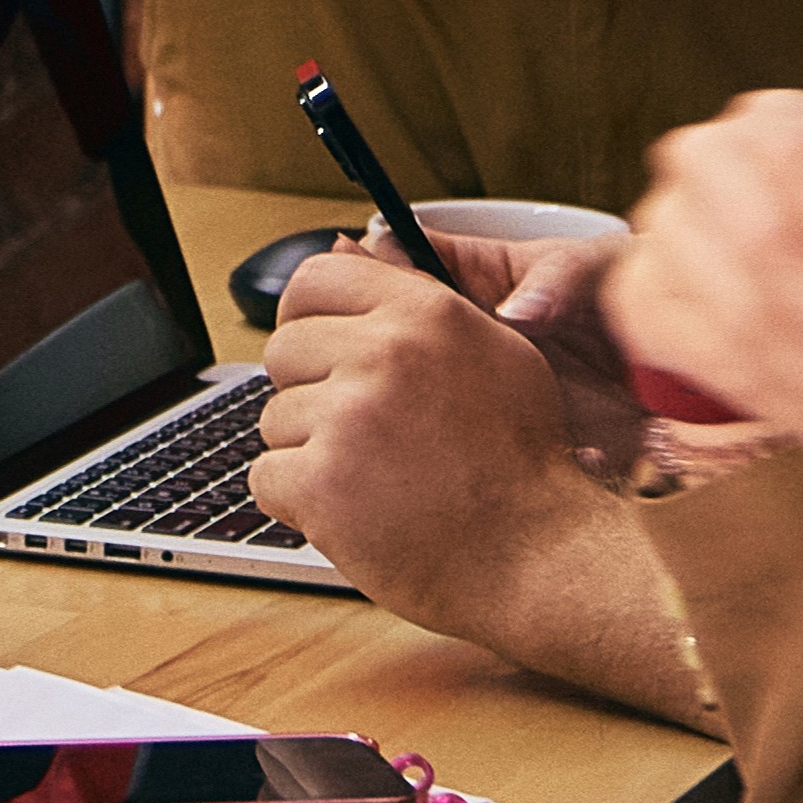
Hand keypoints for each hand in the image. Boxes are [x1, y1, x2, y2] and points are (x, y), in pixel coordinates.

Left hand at [253, 249, 709, 721]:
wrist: (537, 555)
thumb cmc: (522, 461)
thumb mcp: (493, 352)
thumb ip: (418, 301)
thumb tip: (347, 247)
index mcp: (425, 313)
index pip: (315, 278)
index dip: (305, 315)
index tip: (316, 348)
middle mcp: (384, 354)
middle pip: (283, 349)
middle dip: (309, 390)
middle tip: (357, 431)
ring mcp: (348, 418)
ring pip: (274, 418)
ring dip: (307, 451)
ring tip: (371, 478)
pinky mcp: (321, 483)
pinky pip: (264, 478)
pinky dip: (296, 502)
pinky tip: (352, 512)